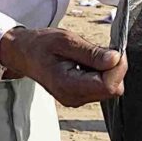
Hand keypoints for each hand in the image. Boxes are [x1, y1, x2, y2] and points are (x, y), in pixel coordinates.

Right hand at [0, 25, 126, 106]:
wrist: (24, 54)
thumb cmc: (41, 45)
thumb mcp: (66, 41)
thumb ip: (91, 52)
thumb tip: (116, 59)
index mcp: (68, 86)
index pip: (108, 86)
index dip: (117, 67)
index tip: (114, 49)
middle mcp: (74, 98)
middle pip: (112, 89)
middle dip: (114, 68)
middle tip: (101, 49)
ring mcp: (77, 99)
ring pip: (110, 89)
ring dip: (107, 70)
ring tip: (88, 56)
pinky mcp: (81, 96)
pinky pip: (102, 87)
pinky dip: (101, 73)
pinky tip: (87, 63)